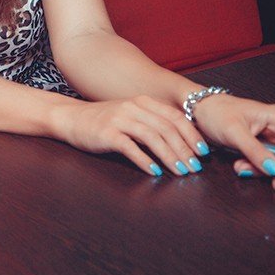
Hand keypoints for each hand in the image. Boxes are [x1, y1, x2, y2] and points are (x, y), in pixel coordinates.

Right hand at [54, 95, 208, 176]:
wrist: (70, 118)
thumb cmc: (102, 120)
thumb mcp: (129, 115)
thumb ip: (151, 122)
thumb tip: (181, 141)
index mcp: (142, 102)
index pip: (175, 117)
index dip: (192, 135)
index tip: (203, 152)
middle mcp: (133, 107)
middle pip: (166, 128)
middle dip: (184, 150)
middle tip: (195, 168)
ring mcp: (119, 119)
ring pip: (152, 138)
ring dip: (170, 156)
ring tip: (180, 172)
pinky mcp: (107, 133)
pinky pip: (131, 147)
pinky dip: (145, 161)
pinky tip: (155, 172)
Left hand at [191, 93, 274, 190]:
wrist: (199, 111)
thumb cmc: (217, 113)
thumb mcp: (234, 132)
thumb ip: (254, 150)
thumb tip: (274, 168)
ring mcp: (272, 138)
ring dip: (267, 171)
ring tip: (243, 169)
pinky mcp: (263, 146)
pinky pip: (269, 163)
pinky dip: (257, 169)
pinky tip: (240, 166)